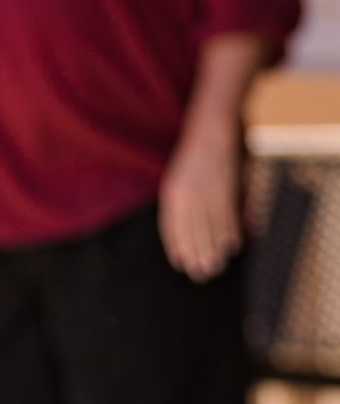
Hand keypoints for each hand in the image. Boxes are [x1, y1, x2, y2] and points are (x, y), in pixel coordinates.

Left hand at [158, 123, 243, 280]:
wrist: (210, 129)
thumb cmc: (196, 156)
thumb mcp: (182, 178)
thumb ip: (183, 201)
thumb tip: (189, 227)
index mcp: (171, 191)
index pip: (171, 225)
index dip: (175, 245)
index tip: (179, 263)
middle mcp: (185, 194)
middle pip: (190, 230)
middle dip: (195, 253)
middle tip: (200, 274)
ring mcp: (205, 191)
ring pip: (208, 226)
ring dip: (212, 248)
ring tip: (216, 267)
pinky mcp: (223, 187)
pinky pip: (226, 214)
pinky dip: (229, 230)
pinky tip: (232, 246)